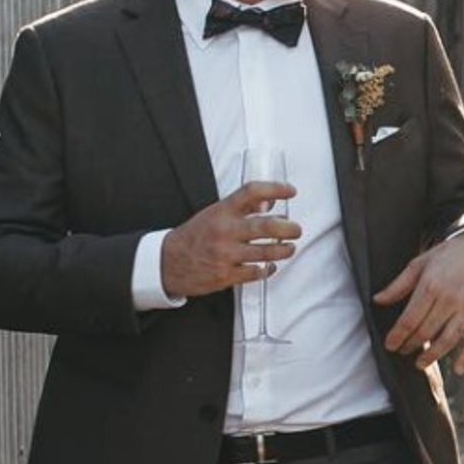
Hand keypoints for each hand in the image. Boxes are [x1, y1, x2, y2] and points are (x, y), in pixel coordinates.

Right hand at [159, 182, 300, 297]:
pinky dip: (268, 269)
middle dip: (289, 228)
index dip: (275, 189)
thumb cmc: (194, 236)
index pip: (251, 193)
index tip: (290, 190)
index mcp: (221, 211)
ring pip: (266, 252)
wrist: (167, 262)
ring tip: (289, 247)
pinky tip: (270, 266)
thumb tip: (270, 201)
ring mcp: (225, 254)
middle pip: (266, 226)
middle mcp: (224, 231)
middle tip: (296, 229)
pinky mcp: (226, 275)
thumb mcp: (214, 214)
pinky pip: (257, 273)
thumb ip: (242, 208)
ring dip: (284, 250)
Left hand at [376, 229, 463, 373]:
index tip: (390, 345)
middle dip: (411, 345)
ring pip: (449, 339)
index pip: (410, 319)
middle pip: (427, 331)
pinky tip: (458, 370)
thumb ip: (399, 285)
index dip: (398, 335)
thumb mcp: (420, 264)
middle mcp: (450, 299)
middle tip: (402, 351)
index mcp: (431, 286)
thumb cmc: (447, 256)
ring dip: (433, 355)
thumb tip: (377, 300)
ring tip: (420, 363)